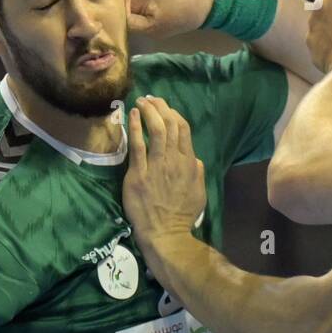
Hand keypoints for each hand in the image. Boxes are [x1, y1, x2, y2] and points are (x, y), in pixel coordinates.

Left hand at [122, 97, 206, 253]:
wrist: (166, 234)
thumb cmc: (182, 215)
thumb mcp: (199, 192)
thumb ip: (197, 171)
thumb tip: (193, 156)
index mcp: (189, 163)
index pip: (183, 129)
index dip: (173, 113)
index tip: (164, 107)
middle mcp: (174, 160)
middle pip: (169, 125)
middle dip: (160, 107)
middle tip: (150, 99)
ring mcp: (156, 166)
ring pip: (155, 130)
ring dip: (148, 112)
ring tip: (141, 102)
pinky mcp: (139, 174)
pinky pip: (138, 146)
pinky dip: (135, 128)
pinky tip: (132, 116)